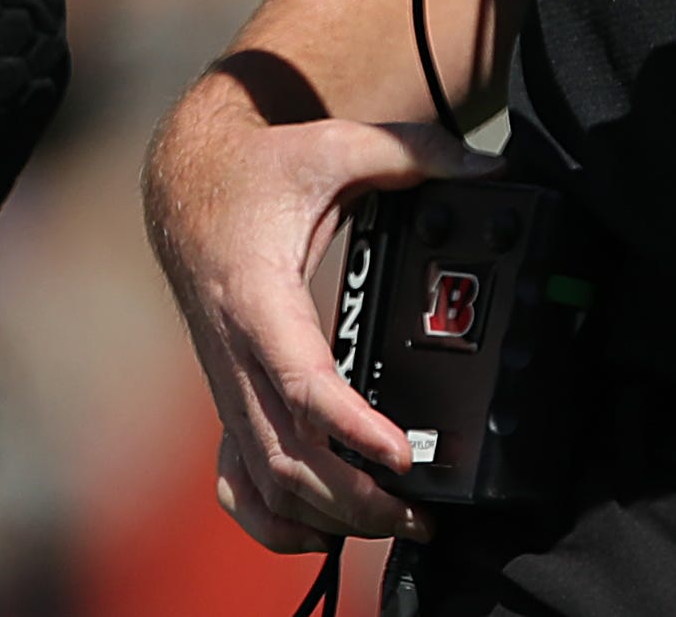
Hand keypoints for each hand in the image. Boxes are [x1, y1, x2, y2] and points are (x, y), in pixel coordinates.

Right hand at [143, 82, 486, 550]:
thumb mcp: (334, 144)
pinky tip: (322, 531)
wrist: (187, 181)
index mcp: (257, 293)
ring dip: (325, 515)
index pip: (299, 380)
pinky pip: (237, 481)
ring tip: (394, 521)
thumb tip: (488, 169)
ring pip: (265, 479)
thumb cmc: (258, 170)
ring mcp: (226, 383)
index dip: (351, 427)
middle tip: (419, 509)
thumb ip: (412, 153)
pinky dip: (274, 521)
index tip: (400, 454)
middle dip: (354, 498)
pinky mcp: (228, 397)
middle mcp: (234, 350)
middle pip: (286, 453)